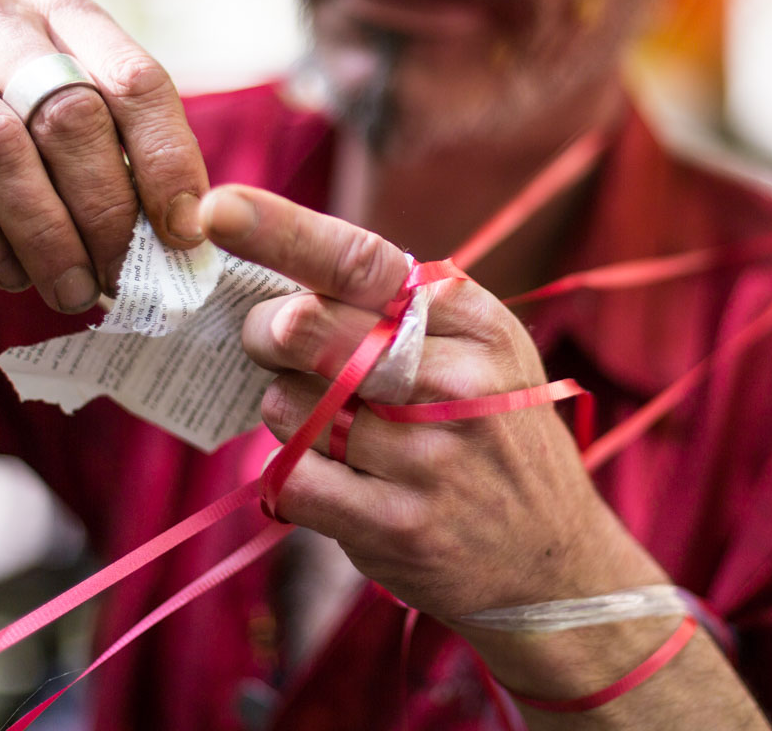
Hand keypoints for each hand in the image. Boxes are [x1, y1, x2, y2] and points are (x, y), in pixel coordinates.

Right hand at [0, 0, 207, 312]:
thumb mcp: (66, 133)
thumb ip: (122, 161)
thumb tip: (189, 234)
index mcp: (65, 13)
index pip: (137, 79)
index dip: (168, 163)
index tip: (184, 234)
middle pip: (71, 117)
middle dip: (106, 212)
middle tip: (122, 279)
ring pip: (1, 150)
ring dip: (46, 237)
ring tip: (72, 290)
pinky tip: (11, 273)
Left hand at [198, 184, 666, 619]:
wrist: (553, 564)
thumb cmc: (493, 438)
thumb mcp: (482, 354)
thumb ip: (396, 310)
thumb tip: (281, 288)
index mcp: (474, 322)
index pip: (361, 261)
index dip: (282, 231)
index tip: (217, 208)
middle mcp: (457, 381)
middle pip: (304, 328)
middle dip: (266, 332)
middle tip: (273, 342)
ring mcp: (428, 457)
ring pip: (288, 405)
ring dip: (289, 412)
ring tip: (341, 430)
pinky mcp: (397, 526)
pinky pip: (292, 477)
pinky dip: (293, 474)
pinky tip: (339, 478)